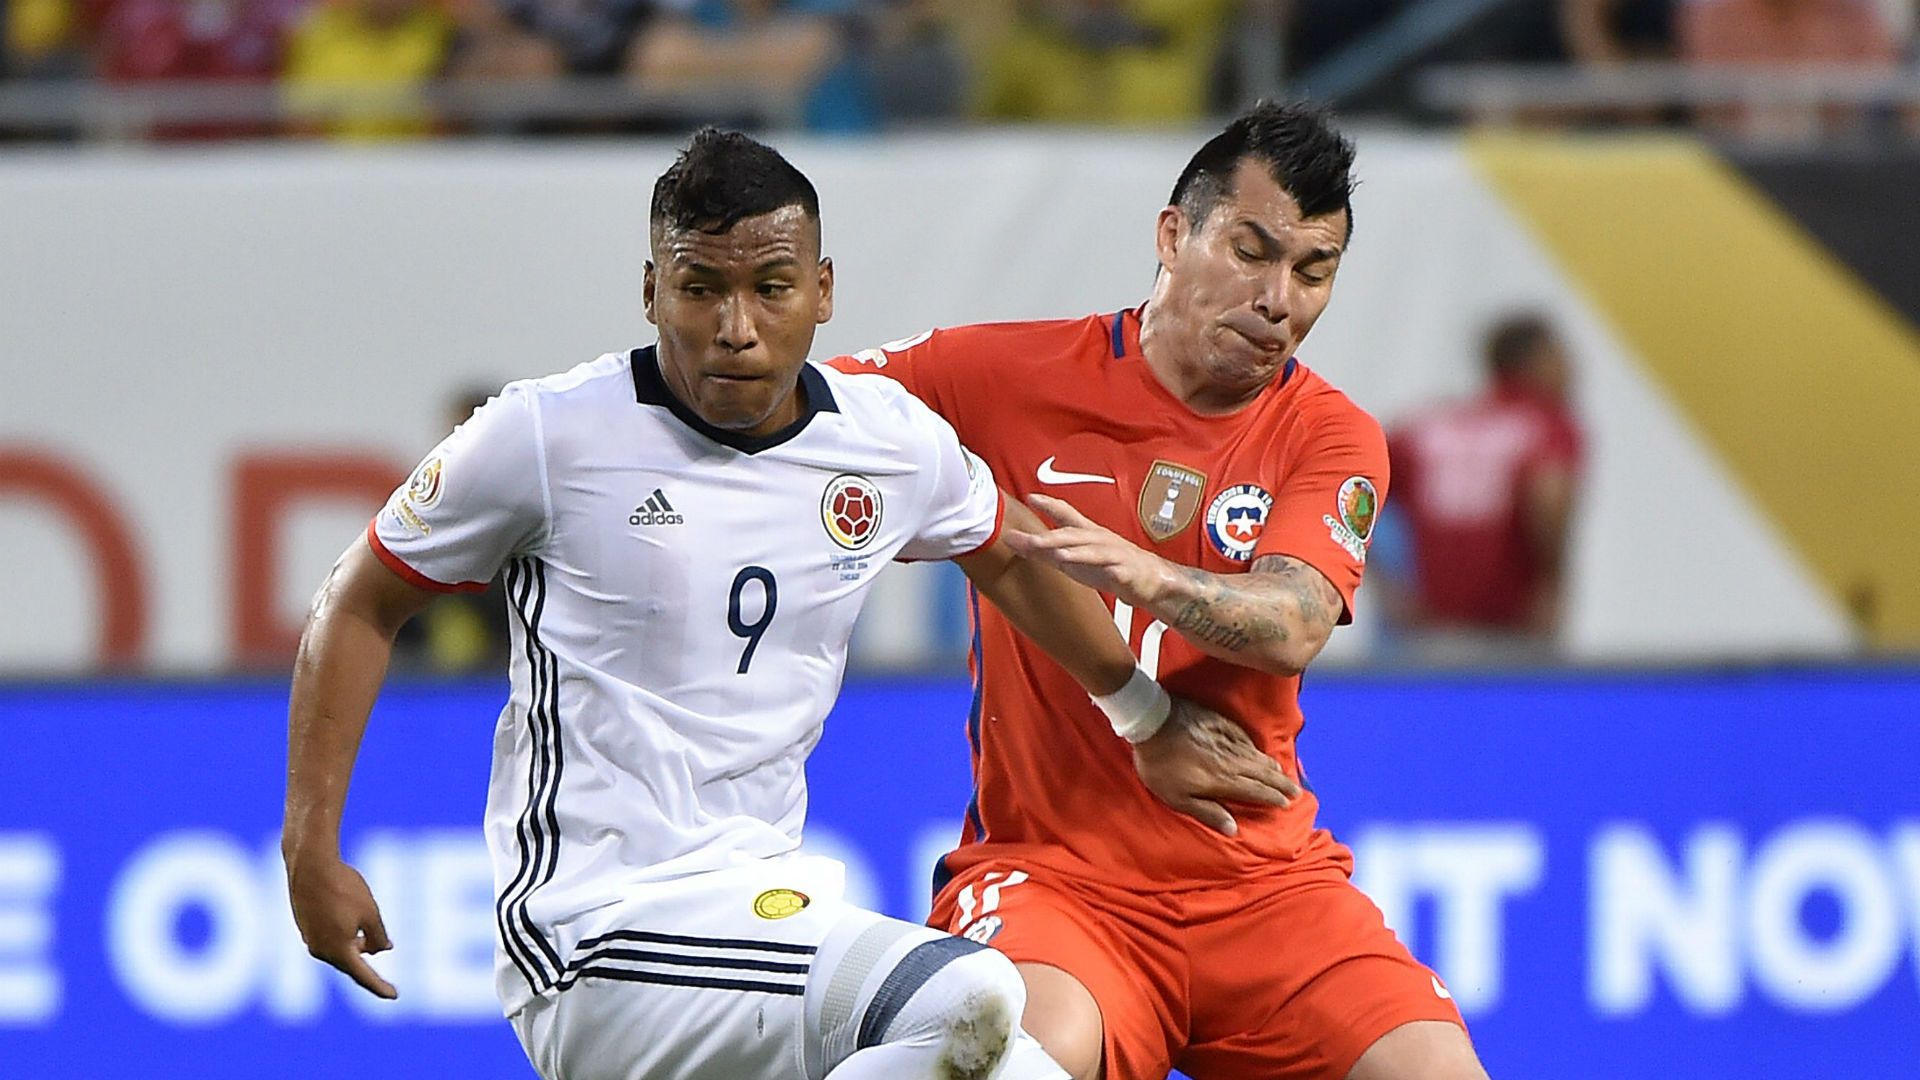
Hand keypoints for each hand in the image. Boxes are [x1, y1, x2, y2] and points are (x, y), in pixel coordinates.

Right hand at [286, 855, 397, 998]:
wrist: (310, 865)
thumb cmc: (344, 888)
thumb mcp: (371, 913)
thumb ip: (378, 936)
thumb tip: (383, 950)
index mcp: (339, 951)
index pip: (363, 976)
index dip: (380, 986)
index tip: (394, 996)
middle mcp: (320, 950)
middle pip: (349, 964)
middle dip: (367, 964)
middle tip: (385, 970)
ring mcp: (310, 938)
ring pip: (338, 951)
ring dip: (355, 949)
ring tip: (370, 943)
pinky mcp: (305, 925)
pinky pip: (328, 939)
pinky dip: (343, 938)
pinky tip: (352, 927)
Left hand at [1000, 493, 1173, 605]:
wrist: (1149, 579)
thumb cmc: (1108, 565)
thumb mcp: (1072, 558)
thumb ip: (1043, 550)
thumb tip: (1012, 540)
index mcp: (1087, 533)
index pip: (1067, 515)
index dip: (1050, 505)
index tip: (1031, 497)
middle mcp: (1100, 540)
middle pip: (1075, 536)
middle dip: (1053, 538)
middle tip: (1031, 541)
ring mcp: (1116, 556)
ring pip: (1097, 553)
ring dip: (1080, 554)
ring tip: (1061, 557)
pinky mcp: (1130, 574)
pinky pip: (1123, 573)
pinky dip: (1116, 573)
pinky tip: (1110, 575)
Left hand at [1132, 697, 1299, 836]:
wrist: (1153, 722)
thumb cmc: (1161, 765)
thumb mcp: (1177, 798)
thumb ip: (1207, 812)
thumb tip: (1233, 829)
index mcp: (1223, 780)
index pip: (1255, 791)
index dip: (1272, 798)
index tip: (1286, 804)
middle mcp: (1232, 760)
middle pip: (1263, 773)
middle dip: (1281, 784)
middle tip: (1297, 791)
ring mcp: (1228, 739)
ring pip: (1257, 755)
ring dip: (1272, 766)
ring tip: (1284, 774)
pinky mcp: (1222, 723)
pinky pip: (1246, 738)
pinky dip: (1256, 748)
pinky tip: (1259, 750)